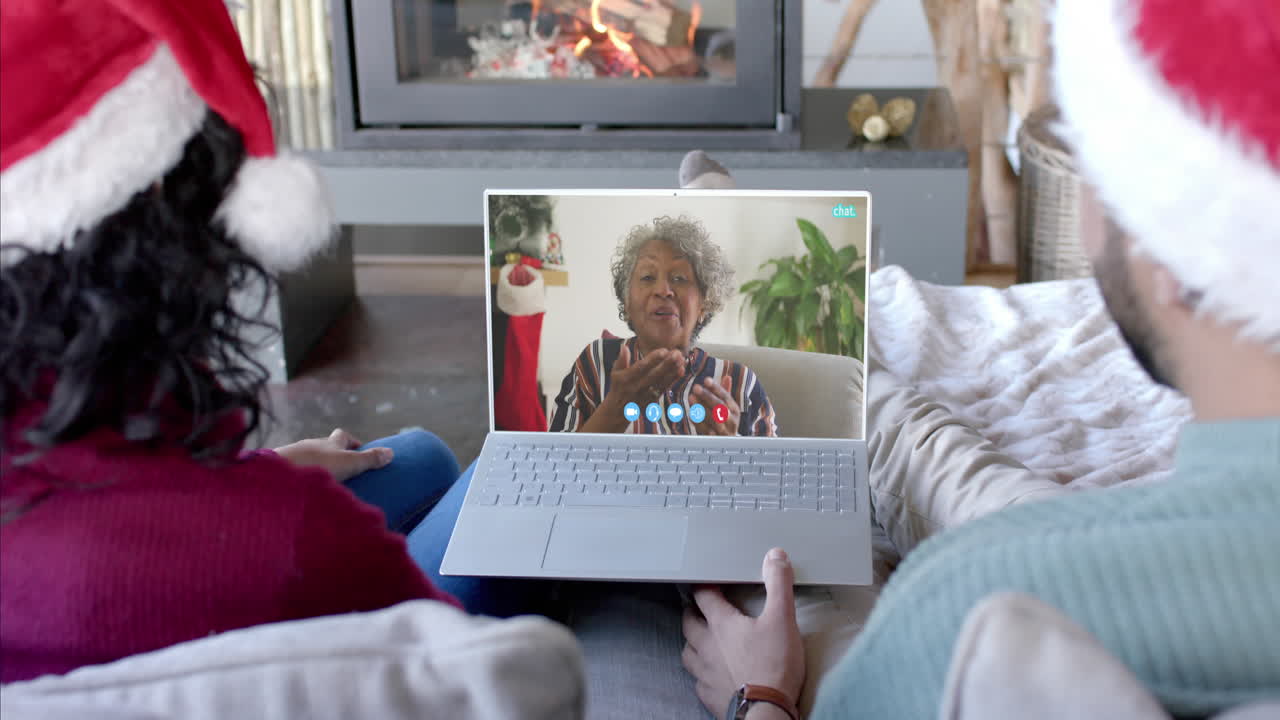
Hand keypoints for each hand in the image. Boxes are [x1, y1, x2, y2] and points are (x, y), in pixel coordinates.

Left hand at [274, 428, 392, 482]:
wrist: (278, 475)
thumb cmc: (318, 466)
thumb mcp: (350, 464)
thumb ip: (369, 460)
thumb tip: (391, 452)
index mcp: (329, 442)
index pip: (342, 436)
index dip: (351, 442)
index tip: (358, 451)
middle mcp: (310, 445)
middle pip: (324, 447)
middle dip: (332, 456)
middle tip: (342, 472)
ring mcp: (293, 457)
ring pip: (308, 459)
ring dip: (315, 469)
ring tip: (322, 485)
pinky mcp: (279, 471)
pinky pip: (293, 472)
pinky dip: (300, 479)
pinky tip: (302, 492)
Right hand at [607, 344, 685, 406]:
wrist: (618, 411)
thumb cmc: (618, 387)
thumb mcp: (614, 373)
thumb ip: (621, 360)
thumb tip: (624, 347)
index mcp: (626, 378)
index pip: (641, 367)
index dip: (653, 359)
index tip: (664, 350)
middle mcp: (637, 387)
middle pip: (654, 374)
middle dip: (667, 363)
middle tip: (677, 353)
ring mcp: (646, 394)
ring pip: (662, 381)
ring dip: (673, 370)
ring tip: (682, 359)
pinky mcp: (653, 399)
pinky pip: (665, 388)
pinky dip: (673, 379)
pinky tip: (681, 370)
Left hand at [681, 549, 804, 716]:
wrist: (765, 712)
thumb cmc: (773, 666)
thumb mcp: (783, 619)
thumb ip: (778, 585)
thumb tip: (775, 556)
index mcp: (721, 624)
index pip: (704, 596)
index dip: (704, 586)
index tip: (706, 581)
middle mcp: (706, 646)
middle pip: (689, 623)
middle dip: (693, 613)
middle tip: (699, 608)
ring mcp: (704, 672)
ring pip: (688, 652)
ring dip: (692, 643)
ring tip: (701, 640)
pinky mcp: (709, 694)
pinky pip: (697, 680)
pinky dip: (701, 673)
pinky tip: (710, 674)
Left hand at [692, 375, 740, 435]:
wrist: (728, 446)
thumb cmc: (725, 422)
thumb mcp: (728, 408)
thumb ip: (725, 393)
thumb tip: (727, 377)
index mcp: (735, 410)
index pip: (726, 397)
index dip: (716, 388)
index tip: (706, 380)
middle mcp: (731, 421)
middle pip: (720, 407)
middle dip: (708, 396)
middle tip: (696, 387)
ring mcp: (724, 431)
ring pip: (713, 419)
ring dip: (701, 408)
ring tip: (691, 397)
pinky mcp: (715, 440)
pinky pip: (706, 431)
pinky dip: (699, 422)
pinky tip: (691, 414)